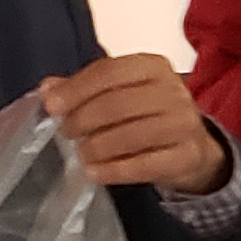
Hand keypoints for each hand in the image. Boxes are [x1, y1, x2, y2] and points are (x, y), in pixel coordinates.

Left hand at [40, 53, 230, 192]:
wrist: (193, 146)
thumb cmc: (149, 115)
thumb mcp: (121, 93)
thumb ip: (85, 89)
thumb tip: (48, 90)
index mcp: (153, 67)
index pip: (109, 72)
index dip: (77, 89)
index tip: (51, 106)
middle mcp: (173, 91)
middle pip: (118, 103)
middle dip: (84, 119)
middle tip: (66, 133)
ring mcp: (184, 123)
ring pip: (131, 135)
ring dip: (98, 147)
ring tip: (82, 154)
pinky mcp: (187, 156)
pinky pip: (144, 165)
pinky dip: (114, 170)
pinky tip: (95, 173)